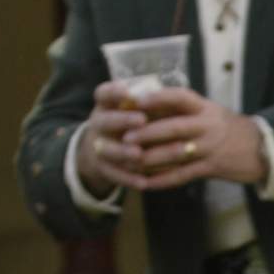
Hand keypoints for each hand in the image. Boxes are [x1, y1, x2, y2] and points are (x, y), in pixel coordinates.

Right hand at [73, 79, 161, 193]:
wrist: (109, 149)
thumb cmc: (135, 122)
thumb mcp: (138, 109)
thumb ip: (151, 104)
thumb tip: (174, 100)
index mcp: (107, 105)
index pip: (103, 93)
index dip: (113, 91)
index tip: (128, 91)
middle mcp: (99, 123)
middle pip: (104, 121)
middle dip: (123, 120)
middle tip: (141, 120)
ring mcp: (98, 146)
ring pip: (107, 150)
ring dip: (124, 152)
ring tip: (139, 154)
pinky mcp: (103, 168)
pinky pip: (113, 174)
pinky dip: (128, 178)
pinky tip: (144, 182)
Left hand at [110, 84, 267, 192]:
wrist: (261, 149)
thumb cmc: (229, 128)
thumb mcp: (210, 112)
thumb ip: (183, 110)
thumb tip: (147, 106)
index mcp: (205, 108)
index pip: (180, 97)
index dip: (158, 98)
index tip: (136, 100)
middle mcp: (207, 126)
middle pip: (174, 127)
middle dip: (148, 132)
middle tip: (125, 137)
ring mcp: (210, 148)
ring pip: (176, 153)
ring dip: (151, 158)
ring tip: (130, 161)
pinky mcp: (211, 168)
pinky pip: (183, 175)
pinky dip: (163, 180)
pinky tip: (146, 183)